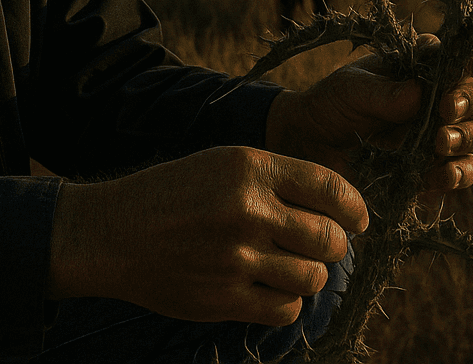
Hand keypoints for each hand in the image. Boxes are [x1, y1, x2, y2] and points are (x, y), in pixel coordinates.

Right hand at [48, 145, 365, 325]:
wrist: (112, 233)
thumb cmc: (171, 195)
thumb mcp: (220, 164)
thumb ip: (274, 180)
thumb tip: (335, 210)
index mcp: (249, 168)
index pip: (329, 187)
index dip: (354, 207)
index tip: (359, 219)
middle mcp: (247, 210)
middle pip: (329, 238)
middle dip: (332, 244)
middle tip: (318, 246)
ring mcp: (237, 257)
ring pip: (312, 277)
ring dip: (309, 274)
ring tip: (289, 266)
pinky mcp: (225, 297)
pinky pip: (286, 308)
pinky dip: (286, 302)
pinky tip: (268, 288)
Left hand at [264, 35, 472, 193]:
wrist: (311, 144)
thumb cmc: (333, 103)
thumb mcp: (353, 89)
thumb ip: (385, 92)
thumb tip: (420, 94)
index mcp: (427, 66)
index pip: (470, 53)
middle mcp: (443, 96)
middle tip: (445, 109)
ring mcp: (444, 133)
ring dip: (469, 136)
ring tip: (440, 142)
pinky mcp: (437, 168)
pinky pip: (464, 171)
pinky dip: (459, 173)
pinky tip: (440, 175)